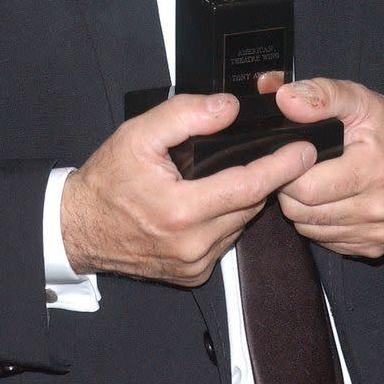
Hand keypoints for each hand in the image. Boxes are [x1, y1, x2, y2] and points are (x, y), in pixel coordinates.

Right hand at [61, 93, 316, 286]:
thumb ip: (186, 115)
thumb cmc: (107, 179)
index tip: (305, 150)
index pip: (248, 185)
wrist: (79, 228)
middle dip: (260, 178)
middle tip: (263, 152)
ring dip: (242, 199)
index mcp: (182, 210)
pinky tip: (209, 201)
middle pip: (249, 205)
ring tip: (228, 173)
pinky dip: (225, 219)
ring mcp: (194, 264)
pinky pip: (224, 241)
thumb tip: (229, 108)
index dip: (281, 166)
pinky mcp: (193, 275)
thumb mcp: (138, 134)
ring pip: (240, 224)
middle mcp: (193, 244)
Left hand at [265, 77, 383, 258]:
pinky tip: (327, 199)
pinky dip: (319, 222)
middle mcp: (379, 208)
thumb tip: (285, 99)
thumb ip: (321, 95)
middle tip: (297, 167)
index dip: (286, 169)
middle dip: (289, 188)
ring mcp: (378, 232)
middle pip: (302, 212)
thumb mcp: (358, 98)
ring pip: (309, 229)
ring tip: (312, 180)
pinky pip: (326, 240)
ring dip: (302, 207)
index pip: (305, 187)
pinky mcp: (375, 247)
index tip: (289, 154)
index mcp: (374, 170)